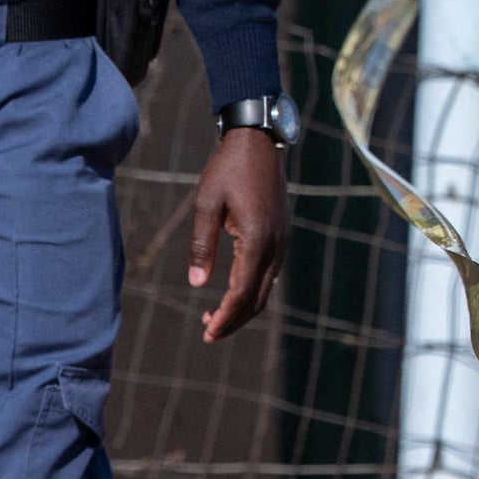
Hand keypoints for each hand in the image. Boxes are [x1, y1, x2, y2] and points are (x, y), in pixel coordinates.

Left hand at [189, 125, 283, 342]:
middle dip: (235, 320)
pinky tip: (234, 291)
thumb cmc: (228, 171)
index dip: (226, 316)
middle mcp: (276, 245)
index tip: (208, 332)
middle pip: (258, 297)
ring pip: (267, 288)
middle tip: (208, 333)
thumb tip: (196, 283)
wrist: (259, 144)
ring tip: (215, 317)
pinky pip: (270, 274)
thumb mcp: (206, 204)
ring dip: (244, 307)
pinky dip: (253, 290)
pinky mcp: (282, 236)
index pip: (242, 291)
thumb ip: (202, 245)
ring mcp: (283, 241)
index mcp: (257, 239)